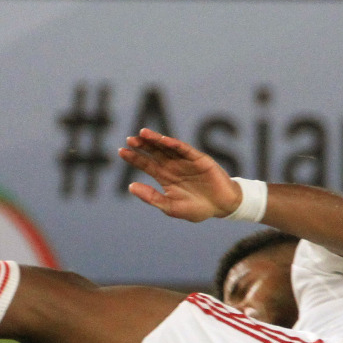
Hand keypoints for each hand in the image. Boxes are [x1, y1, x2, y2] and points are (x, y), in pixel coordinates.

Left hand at [118, 128, 241, 221]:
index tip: (121, 151)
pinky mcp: (199, 159)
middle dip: (142, 145)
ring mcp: (185, 161)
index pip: (146, 164)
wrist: (221, 207)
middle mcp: (173, 166)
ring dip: (155, 140)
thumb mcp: (170, 207)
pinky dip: (174, 144)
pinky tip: (164, 140)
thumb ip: (151, 197)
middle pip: (154, 153)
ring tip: (142, 134)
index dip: (134, 158)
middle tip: (129, 139)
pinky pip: (185, 149)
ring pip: (167, 148)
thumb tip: (130, 186)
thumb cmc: (196, 208)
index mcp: (165, 177)